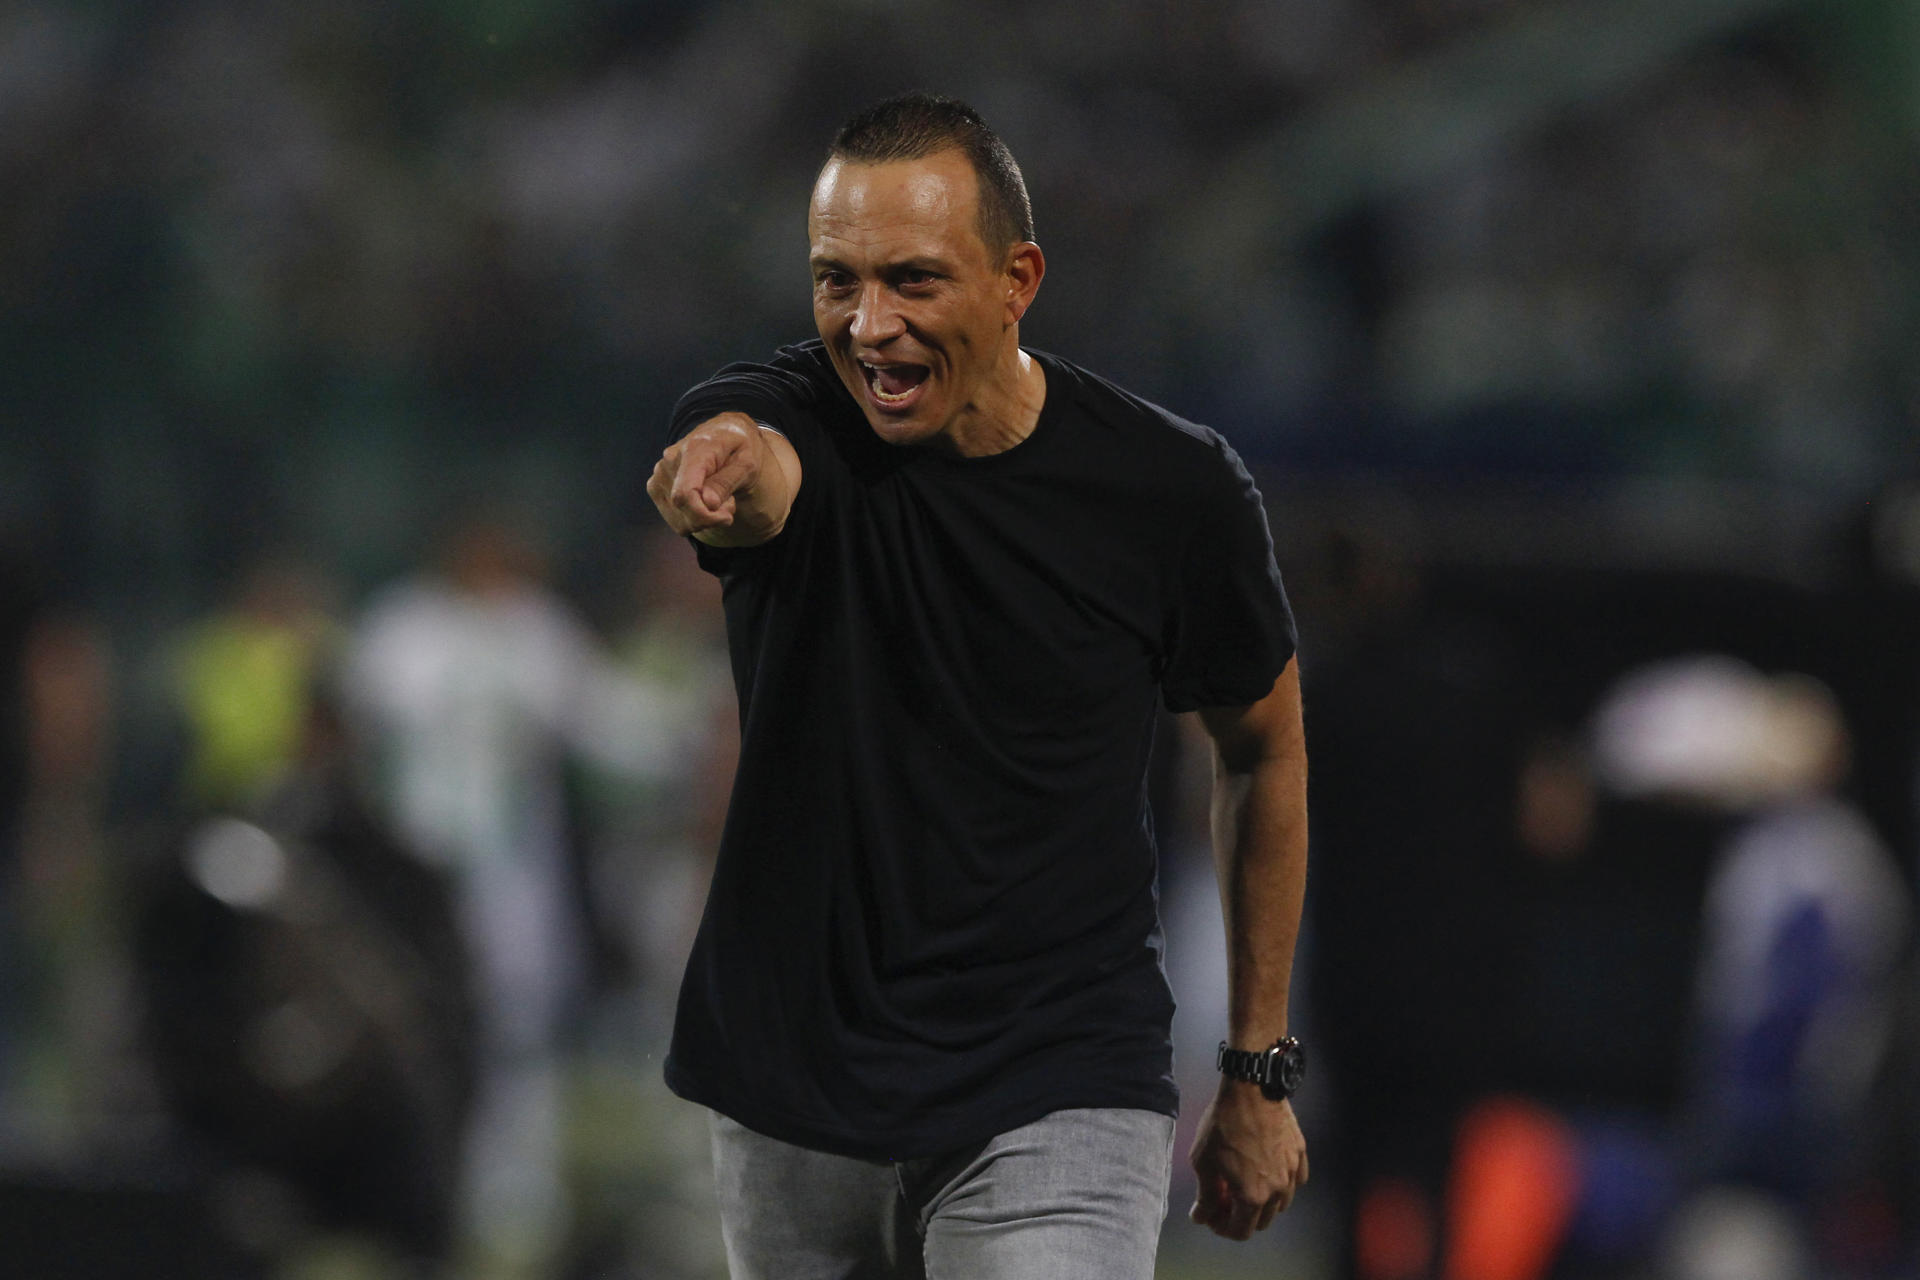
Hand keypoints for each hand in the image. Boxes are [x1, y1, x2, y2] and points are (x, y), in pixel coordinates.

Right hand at [647, 413, 764, 538]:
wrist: (722, 433)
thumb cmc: (738, 448)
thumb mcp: (746, 463)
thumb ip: (726, 482)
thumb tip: (708, 503)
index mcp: (693, 451)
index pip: (684, 494)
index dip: (704, 515)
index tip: (727, 517)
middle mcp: (669, 462)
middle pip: (682, 510)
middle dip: (711, 518)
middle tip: (730, 503)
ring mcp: (659, 475)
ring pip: (679, 521)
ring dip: (704, 520)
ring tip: (718, 498)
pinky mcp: (656, 487)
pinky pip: (675, 520)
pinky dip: (694, 519)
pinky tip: (705, 502)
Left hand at [1188, 1081, 1308, 1240]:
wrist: (1251, 1089)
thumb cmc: (1222, 1124)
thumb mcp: (1203, 1161)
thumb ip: (1205, 1196)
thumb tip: (1201, 1218)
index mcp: (1253, 1197)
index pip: (1241, 1231)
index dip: (1223, 1228)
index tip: (1212, 1216)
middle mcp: (1278, 1191)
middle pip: (1262, 1221)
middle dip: (1241, 1216)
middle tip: (1224, 1198)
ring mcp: (1293, 1172)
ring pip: (1280, 1204)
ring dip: (1262, 1202)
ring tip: (1245, 1183)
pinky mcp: (1300, 1154)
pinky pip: (1295, 1181)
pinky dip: (1281, 1183)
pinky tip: (1266, 1169)